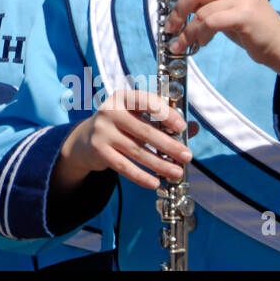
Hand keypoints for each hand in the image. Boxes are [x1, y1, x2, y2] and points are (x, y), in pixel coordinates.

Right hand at [54, 89, 190, 192]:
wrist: (86, 139)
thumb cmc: (121, 125)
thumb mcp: (138, 117)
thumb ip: (163, 121)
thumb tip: (193, 128)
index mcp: (123, 97)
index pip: (146, 101)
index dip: (166, 113)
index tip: (181, 127)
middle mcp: (110, 111)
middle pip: (145, 131)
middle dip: (169, 145)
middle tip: (187, 156)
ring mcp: (102, 131)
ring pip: (137, 151)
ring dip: (160, 164)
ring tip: (177, 172)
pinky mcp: (98, 150)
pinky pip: (123, 166)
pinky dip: (141, 177)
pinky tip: (155, 183)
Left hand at [153, 0, 279, 86]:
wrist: (278, 43)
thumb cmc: (247, 26)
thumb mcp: (224, 5)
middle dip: (177, 10)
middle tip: (169, 27)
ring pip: (200, 10)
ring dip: (186, 30)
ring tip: (181, 42)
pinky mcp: (245, 13)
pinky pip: (210, 22)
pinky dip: (199, 35)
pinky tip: (199, 44)